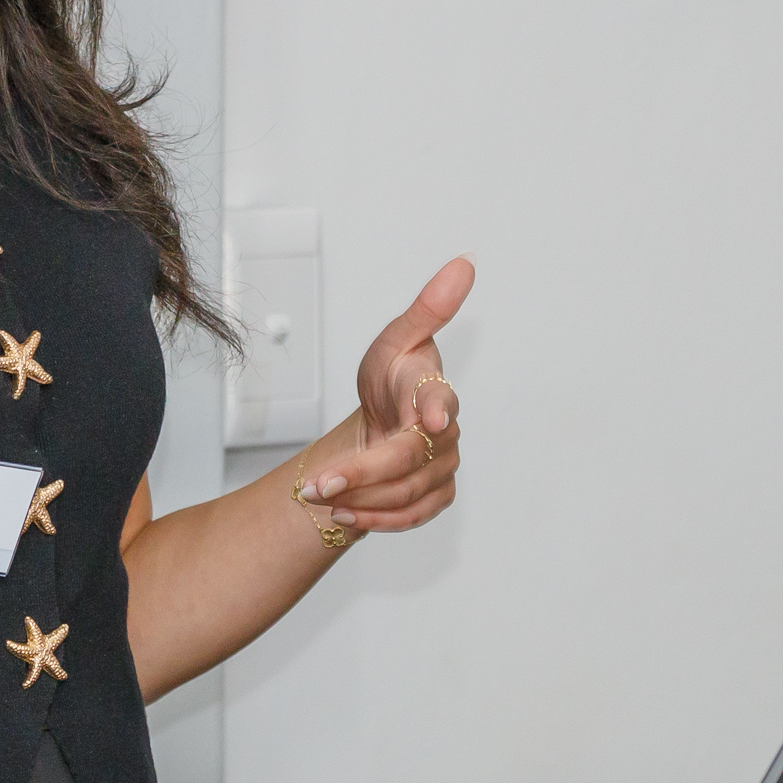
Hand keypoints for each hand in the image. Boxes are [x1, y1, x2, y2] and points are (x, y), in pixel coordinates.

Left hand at [300, 257, 472, 535]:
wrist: (387, 418)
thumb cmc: (392, 377)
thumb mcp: (396, 338)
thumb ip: (428, 308)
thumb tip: (464, 262)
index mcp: (435, 392)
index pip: (440, 401)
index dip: (437, 409)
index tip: (431, 420)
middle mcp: (446, 435)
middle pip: (408, 459)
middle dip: (361, 474)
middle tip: (318, 485)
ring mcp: (443, 468)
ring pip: (405, 494)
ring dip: (360, 500)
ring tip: (320, 497)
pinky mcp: (435, 495)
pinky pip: (410, 517)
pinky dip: (375, 520)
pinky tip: (344, 514)